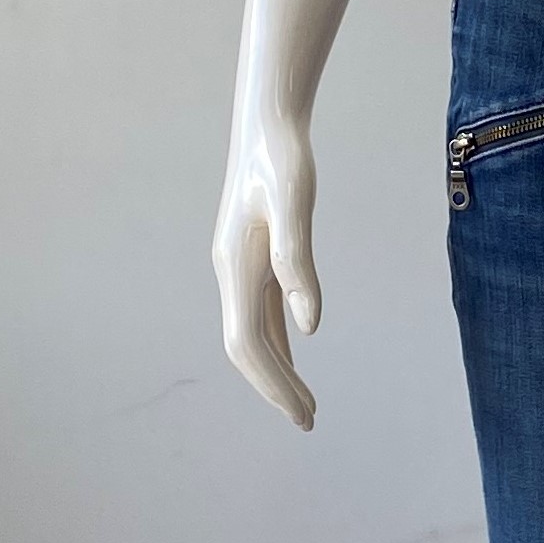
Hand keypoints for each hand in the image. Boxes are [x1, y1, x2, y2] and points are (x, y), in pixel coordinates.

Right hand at [212, 103, 322, 428]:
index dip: (272, 381)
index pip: (247, 343)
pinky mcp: (255, 255)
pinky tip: (295, 350)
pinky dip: (278, 338)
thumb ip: (297, 262)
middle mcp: (232, 273)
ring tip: (302, 402)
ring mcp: (241, 265)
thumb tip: (310, 326)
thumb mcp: (294, 204)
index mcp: (235, 266)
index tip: (299, 411)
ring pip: (254, 331)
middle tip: (308, 420)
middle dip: (275, 386)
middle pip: (248, 346)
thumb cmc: (282, 158)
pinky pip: (263, 311)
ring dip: (277, 368)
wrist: (267, 122)